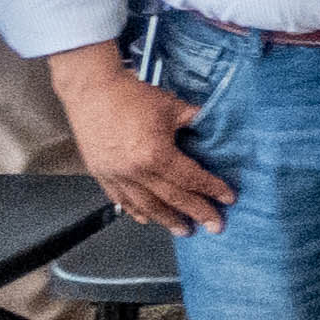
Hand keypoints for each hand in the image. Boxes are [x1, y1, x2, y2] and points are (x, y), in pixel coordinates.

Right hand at [49, 42, 232, 235]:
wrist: (91, 89)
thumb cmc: (133, 95)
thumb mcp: (172, 106)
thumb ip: (196, 120)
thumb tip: (218, 129)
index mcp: (155, 155)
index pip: (190, 178)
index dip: (211, 189)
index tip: (228, 199)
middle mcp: (135, 171)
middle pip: (171, 198)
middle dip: (195, 213)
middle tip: (214, 227)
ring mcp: (114, 175)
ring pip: (145, 205)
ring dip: (166, 220)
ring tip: (184, 230)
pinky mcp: (100, 173)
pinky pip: (120, 199)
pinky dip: (135, 211)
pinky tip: (147, 219)